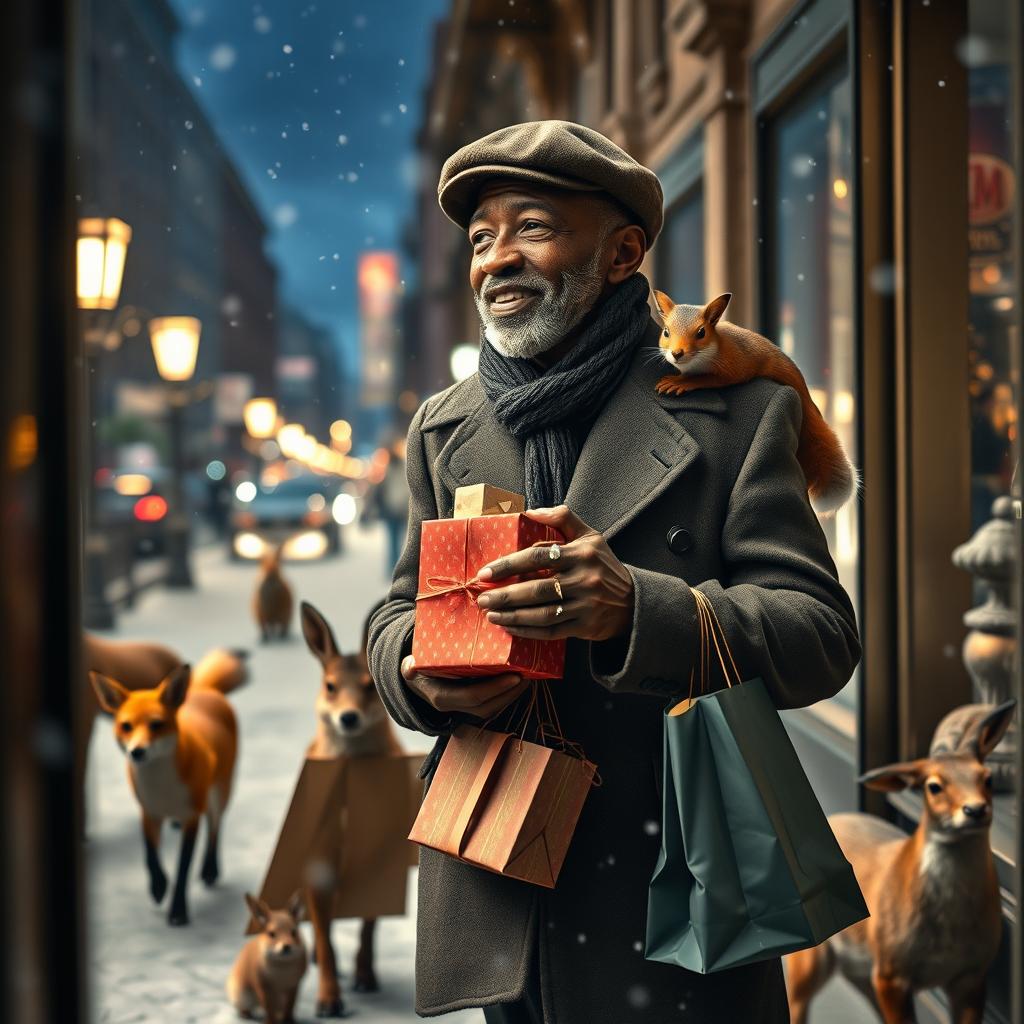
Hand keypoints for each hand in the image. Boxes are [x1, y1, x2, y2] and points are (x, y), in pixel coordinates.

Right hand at [401, 654, 530, 719]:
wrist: (416, 682)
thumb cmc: (417, 669)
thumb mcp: (411, 667)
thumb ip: (410, 667)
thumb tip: (409, 665)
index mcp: (442, 698)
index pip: (473, 697)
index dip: (495, 689)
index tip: (514, 676)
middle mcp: (455, 707)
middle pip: (489, 706)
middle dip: (510, 693)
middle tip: (528, 675)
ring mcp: (465, 708)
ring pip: (493, 708)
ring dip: (512, 695)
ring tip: (528, 677)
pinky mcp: (473, 705)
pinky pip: (493, 704)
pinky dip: (507, 694)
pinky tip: (518, 681)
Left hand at [473, 505, 634, 641]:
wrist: (633, 602)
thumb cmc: (603, 566)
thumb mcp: (590, 536)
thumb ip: (563, 518)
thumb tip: (530, 511)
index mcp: (582, 553)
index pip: (538, 556)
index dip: (509, 565)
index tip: (486, 573)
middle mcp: (585, 579)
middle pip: (536, 589)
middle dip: (505, 595)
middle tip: (482, 598)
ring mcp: (586, 606)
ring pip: (542, 613)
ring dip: (512, 615)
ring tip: (490, 614)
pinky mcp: (585, 627)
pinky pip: (551, 631)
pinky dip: (528, 631)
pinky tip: (510, 627)